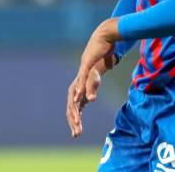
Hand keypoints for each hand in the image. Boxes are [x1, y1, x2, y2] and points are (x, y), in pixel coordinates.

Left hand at [66, 19, 119, 137]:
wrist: (103, 41)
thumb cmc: (99, 61)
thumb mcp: (96, 79)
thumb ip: (91, 89)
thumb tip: (89, 99)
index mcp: (79, 87)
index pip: (73, 108)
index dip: (74, 121)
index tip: (76, 133)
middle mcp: (77, 83)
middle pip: (71, 105)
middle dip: (73, 120)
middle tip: (76, 133)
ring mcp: (80, 75)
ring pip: (74, 96)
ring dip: (75, 110)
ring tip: (77, 122)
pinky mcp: (86, 66)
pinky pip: (81, 81)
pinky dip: (79, 91)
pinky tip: (78, 99)